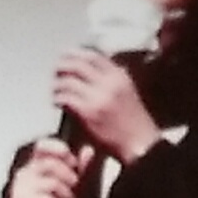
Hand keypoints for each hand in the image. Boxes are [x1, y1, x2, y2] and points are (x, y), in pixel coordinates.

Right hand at [9, 137, 93, 197]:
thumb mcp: (75, 187)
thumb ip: (82, 169)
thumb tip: (89, 150)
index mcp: (35, 165)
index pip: (42, 146)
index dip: (59, 150)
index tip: (74, 162)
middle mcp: (25, 173)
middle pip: (52, 164)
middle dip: (71, 178)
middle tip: (76, 193)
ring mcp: (20, 188)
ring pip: (52, 183)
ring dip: (67, 197)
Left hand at [53, 48, 161, 163]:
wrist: (141, 144)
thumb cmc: (136, 123)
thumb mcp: (128, 93)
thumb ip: (113, 80)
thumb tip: (95, 72)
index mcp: (120, 76)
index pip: (94, 56)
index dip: (77, 53)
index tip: (68, 55)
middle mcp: (109, 83)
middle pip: (78, 64)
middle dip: (63, 65)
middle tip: (56, 70)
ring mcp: (98, 97)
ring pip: (68, 81)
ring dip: (58, 84)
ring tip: (56, 90)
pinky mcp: (88, 113)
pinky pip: (66, 98)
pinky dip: (58, 98)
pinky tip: (58, 102)